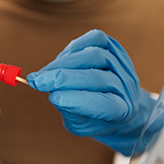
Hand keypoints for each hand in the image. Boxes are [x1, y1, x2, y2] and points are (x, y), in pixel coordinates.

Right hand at [26, 30, 162, 154]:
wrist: (118, 101)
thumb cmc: (96, 117)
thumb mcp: (82, 125)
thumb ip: (71, 111)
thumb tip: (54, 92)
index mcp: (123, 112)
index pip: (105, 104)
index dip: (78, 101)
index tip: (52, 98)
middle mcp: (127, 86)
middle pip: (97, 78)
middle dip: (63, 78)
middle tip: (37, 81)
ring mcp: (123, 64)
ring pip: (94, 56)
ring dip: (64, 63)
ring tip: (45, 73)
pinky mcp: (115, 47)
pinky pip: (96, 39)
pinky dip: (75, 47)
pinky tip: (61, 59)